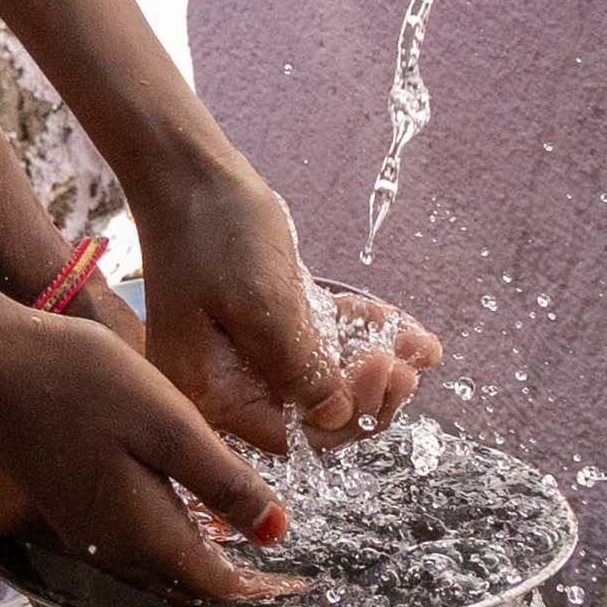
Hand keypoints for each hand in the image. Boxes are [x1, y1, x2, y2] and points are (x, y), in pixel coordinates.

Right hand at [0, 299, 292, 605]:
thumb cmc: (81, 383)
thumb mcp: (169, 425)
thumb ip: (222, 482)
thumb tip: (276, 532)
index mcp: (144, 533)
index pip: (215, 584)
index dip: (260, 589)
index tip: (300, 586)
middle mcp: (110, 547)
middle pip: (182, 588)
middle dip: (231, 587)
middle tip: (276, 576)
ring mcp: (82, 530)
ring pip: (153, 573)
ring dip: (196, 571)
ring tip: (238, 551)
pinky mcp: (65, 506)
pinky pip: (127, 550)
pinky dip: (165, 550)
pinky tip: (180, 518)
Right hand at [122, 150, 438, 451]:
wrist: (188, 170)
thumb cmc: (214, 230)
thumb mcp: (262, 302)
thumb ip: (299, 368)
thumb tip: (337, 417)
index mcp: (210, 391)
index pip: (291, 436)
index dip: (345, 417)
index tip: (383, 373)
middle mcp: (226, 382)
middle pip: (311, 416)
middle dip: (367, 395)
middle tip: (407, 369)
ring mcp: (247, 352)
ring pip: (324, 379)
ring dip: (376, 365)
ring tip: (418, 349)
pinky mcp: (268, 322)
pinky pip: (322, 342)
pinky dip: (361, 335)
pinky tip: (407, 330)